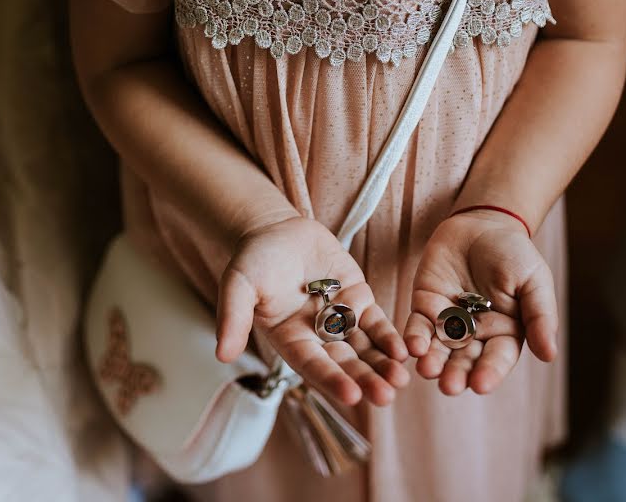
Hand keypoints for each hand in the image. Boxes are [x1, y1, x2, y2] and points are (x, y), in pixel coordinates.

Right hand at [215, 217, 408, 405]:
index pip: (313, 365)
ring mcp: (340, 318)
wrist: (277, 229)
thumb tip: (222, 354)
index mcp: (289, 340)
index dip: (332, 380)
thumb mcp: (238, 284)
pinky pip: (376, 323)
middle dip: (365, 380)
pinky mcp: (358, 299)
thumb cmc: (254, 259)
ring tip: (401, 380)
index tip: (352, 395)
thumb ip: (232, 317)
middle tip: (386, 396)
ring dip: (382, 365)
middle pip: (344, 363)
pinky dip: (389, 337)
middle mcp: (317, 336)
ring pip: (365, 348)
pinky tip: (403, 351)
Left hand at [403, 209, 557, 395]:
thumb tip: (550, 355)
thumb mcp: (533, 281)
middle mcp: (476, 334)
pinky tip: (413, 346)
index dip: (489, 372)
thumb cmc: (514, 253)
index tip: (481, 385)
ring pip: (439, 349)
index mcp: (505, 333)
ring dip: (432, 362)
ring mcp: (448, 322)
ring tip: (427, 371)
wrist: (483, 223)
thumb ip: (539, 316)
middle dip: (456, 373)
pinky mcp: (425, 306)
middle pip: (465, 360)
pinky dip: (414, 337)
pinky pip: (418, 326)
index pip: (497, 358)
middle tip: (449, 386)